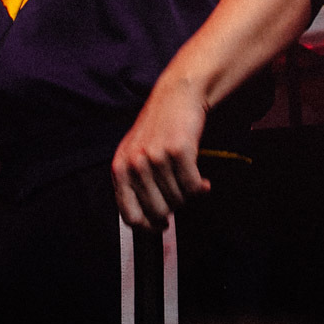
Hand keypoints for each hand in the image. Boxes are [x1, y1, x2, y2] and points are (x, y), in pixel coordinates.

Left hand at [111, 76, 210, 231]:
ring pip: (178, 200)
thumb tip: (149, 224)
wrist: (176, 96)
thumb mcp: (135, 155)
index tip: (161, 226)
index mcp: (120, 168)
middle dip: (173, 208)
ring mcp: (156, 157)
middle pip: (159, 211)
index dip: (148, 227)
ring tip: (188, 178)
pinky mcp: (179, 151)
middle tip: (179, 195)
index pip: (130, 215)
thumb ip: (135, 187)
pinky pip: (193, 187)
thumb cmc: (157, 130)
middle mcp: (134, 164)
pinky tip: (203, 182)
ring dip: (188, 194)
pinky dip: (201, 188)